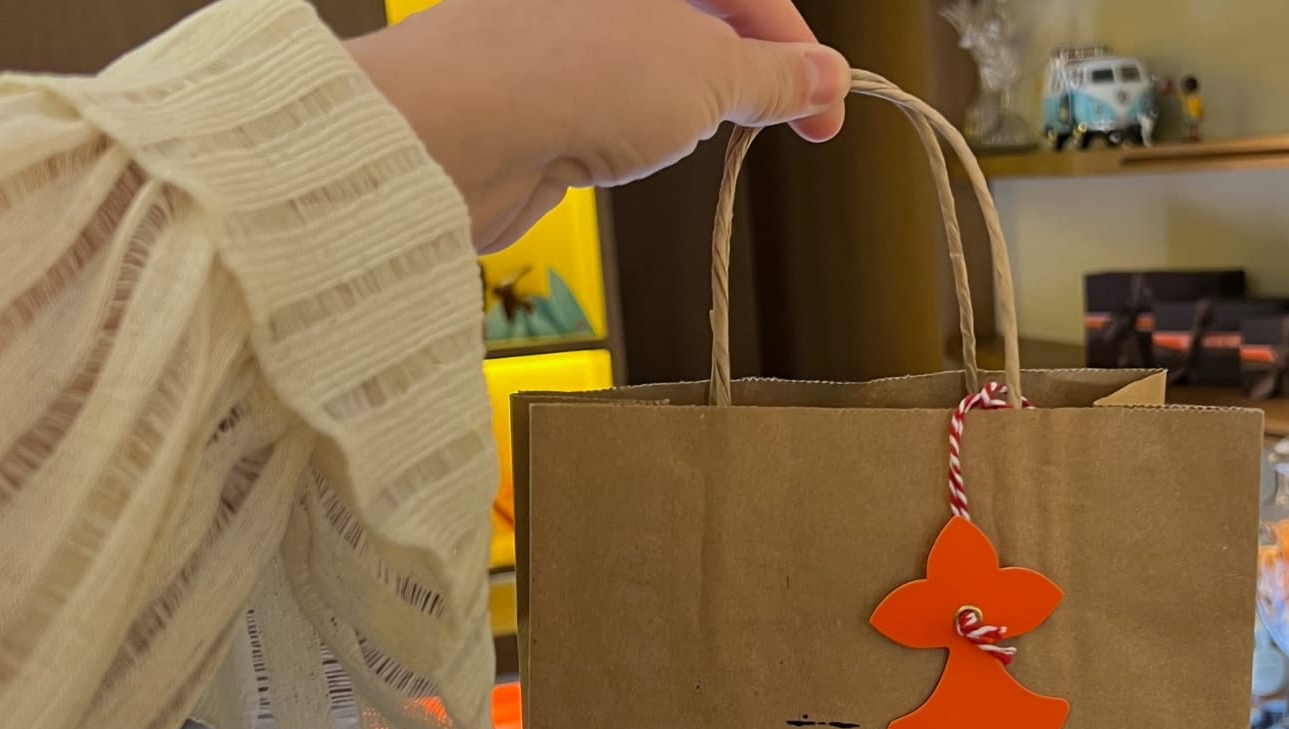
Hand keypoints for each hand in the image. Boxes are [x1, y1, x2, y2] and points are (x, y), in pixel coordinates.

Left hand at [348, 0, 851, 251]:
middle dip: (752, 70)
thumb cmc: (570, 72)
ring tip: (713, 135)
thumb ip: (772, 74)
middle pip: (703, 16)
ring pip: (656, 59)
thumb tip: (820, 76)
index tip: (826, 104)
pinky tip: (643, 152)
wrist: (463, 133)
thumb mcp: (710, 72)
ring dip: (696, 102)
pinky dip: (642, 126)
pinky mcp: (537, 83)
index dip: (796, 46)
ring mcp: (563, 29)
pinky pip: (612, 97)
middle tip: (791, 124)